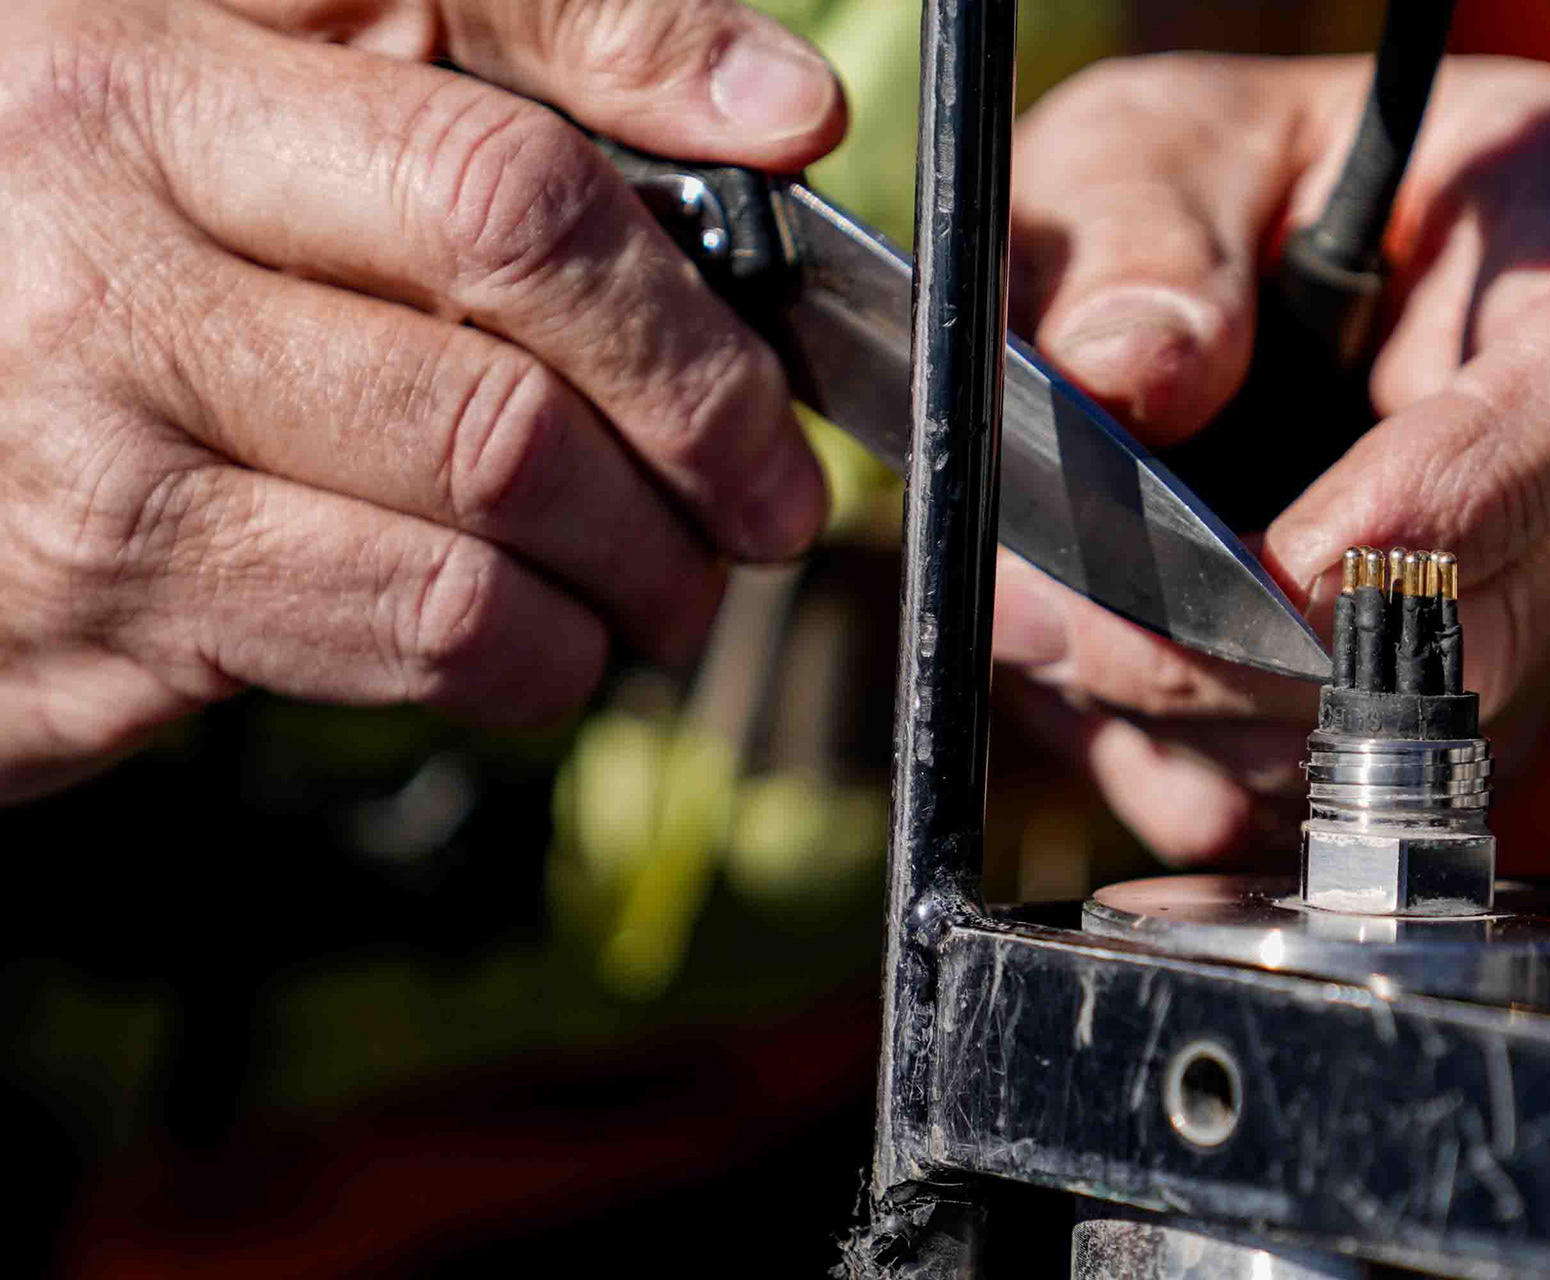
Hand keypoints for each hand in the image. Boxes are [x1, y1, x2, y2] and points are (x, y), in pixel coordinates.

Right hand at [0, 0, 844, 800]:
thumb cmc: (77, 238)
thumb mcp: (254, 86)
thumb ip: (510, 56)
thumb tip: (776, 110)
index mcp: (154, 69)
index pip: (496, 139)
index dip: (678, 216)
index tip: (787, 273)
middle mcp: (106, 236)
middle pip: (513, 333)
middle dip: (698, 438)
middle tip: (763, 492)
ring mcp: (95, 430)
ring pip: (490, 498)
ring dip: (639, 568)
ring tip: (668, 579)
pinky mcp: (111, 596)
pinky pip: (418, 630)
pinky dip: (536, 654)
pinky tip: (540, 637)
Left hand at [996, 55, 1549, 862]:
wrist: (1214, 275)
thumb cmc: (1217, 188)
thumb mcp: (1155, 150)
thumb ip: (1138, 239)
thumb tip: (1128, 377)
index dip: (1446, 508)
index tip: (1283, 563)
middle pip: (1466, 638)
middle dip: (1238, 653)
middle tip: (1054, 605)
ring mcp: (1486, 624)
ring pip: (1352, 748)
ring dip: (1165, 707)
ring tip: (1034, 604)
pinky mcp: (1383, 725)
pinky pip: (1276, 800)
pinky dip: (1154, 755)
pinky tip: (1080, 658)